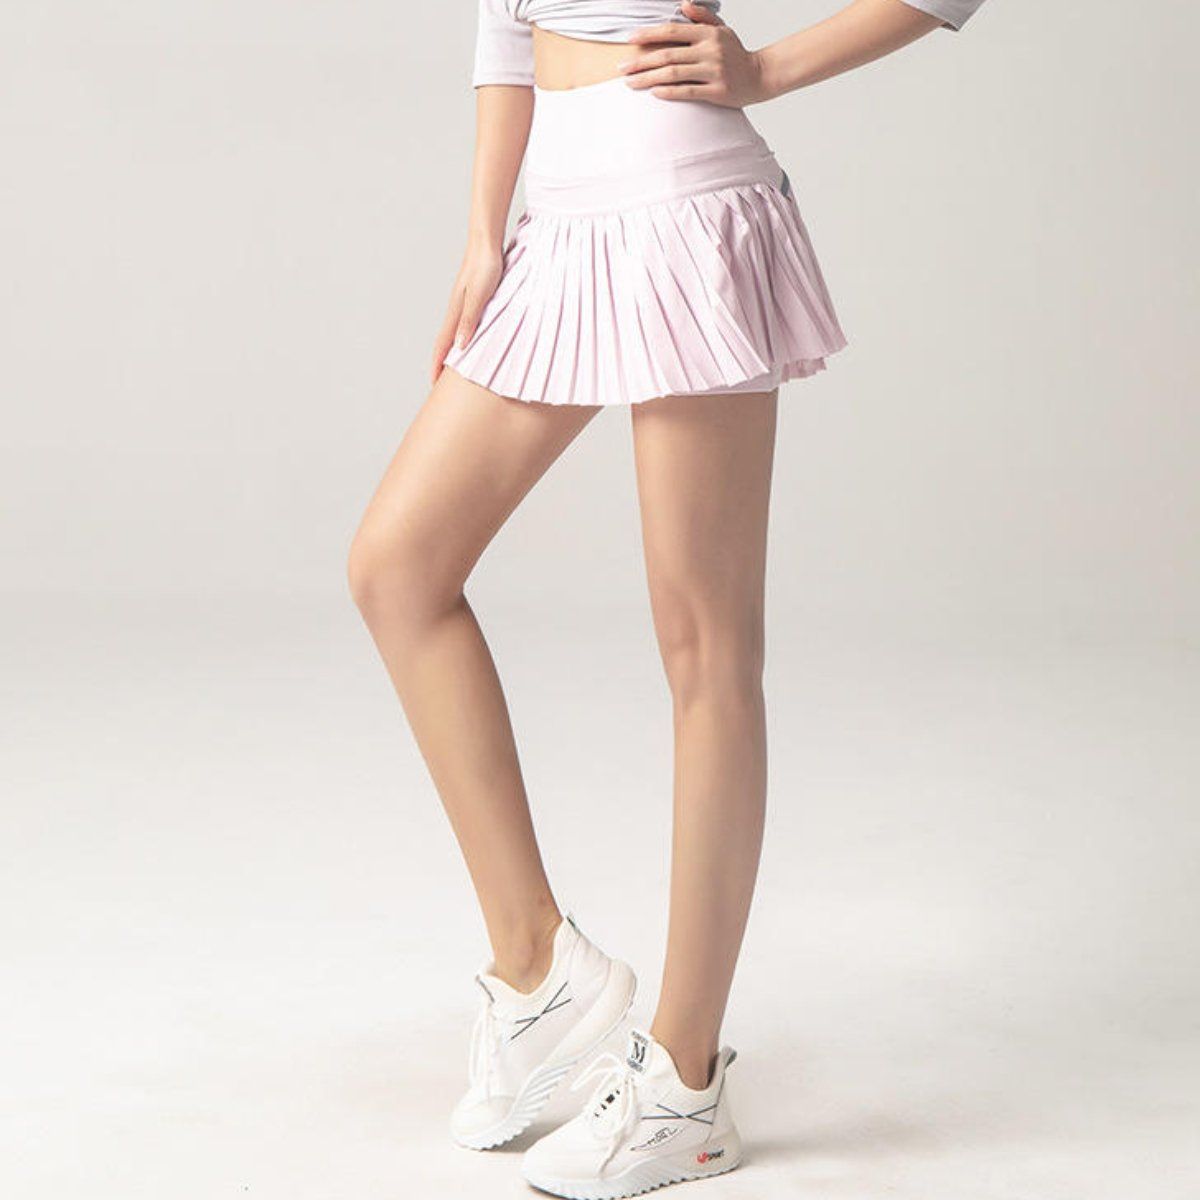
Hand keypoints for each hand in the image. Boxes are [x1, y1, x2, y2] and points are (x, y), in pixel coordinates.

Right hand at [430, 242, 503, 384]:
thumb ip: (470, 320)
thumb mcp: (480, 296)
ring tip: (452, 367)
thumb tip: (460, 346)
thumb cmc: (485, 267)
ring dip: (450, 352)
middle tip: (439, 382)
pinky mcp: (472, 298)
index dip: (438, 365)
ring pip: (454, 334)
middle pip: (445, 342)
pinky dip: (462, 338)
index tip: (435, 383)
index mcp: (456, 312)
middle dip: (440, 362)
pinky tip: (468, 340)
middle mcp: (456, 310)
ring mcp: (463, 304)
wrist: (486, 242)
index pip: (443, 345)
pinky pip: (464, 324)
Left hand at [620, 1, 768, 106]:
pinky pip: (688, 92)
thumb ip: (702, 17)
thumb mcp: (722, 30)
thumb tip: (683, 4)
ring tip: (631, 83)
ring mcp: (713, 71)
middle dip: (641, 62)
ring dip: (648, 79)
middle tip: (622, 69)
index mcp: (707, 33)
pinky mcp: (717, 92)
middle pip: (667, 55)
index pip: (672, 31)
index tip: (629, 40)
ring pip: (673, 74)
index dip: (649, 34)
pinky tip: (654, 93)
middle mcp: (709, 51)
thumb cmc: (736, 54)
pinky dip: (669, 92)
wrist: (760, 76)